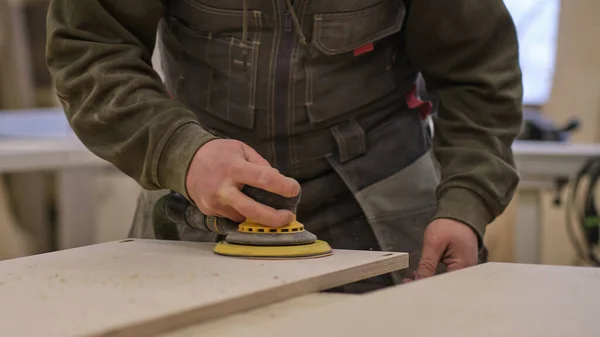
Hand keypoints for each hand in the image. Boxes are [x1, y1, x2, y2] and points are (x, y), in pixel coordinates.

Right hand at [185, 139, 299, 226]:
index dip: (282, 186)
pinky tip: (243, 204)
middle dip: (273, 217)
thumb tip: (277, 179)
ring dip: (258, 215)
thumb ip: (260, 164)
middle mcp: (223, 188)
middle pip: (252, 210)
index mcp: (234, 168)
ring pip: (243, 216)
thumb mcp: (241, 149)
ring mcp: (215, 202)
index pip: (263, 178)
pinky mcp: (209, 211)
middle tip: (288, 217)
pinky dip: (242, 212)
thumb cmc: (218, 153)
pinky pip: (232, 216)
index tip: (294, 190)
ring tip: (269, 210)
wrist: (185, 161)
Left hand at [404, 218, 478, 281]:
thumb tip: (419, 280)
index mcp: (463, 267)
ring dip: (430, 281)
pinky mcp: (460, 266)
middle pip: (446, 287)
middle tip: (409, 283)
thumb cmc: (450, 225)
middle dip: (427, 286)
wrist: (460, 213)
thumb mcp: (434, 243)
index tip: (410, 286)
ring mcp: (465, 269)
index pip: (444, 286)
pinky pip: (447, 276)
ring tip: (412, 279)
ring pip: (445, 282)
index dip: (426, 288)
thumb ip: (427, 264)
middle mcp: (467, 272)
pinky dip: (435, 275)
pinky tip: (423, 274)